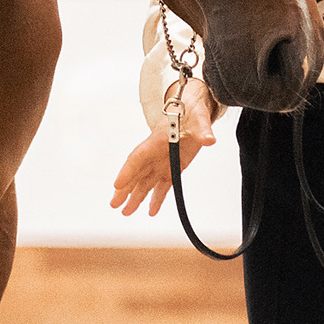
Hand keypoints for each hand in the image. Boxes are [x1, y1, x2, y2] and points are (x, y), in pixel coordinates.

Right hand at [110, 80, 214, 217]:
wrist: (193, 111)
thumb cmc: (191, 112)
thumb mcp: (199, 119)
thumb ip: (203, 131)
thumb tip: (209, 139)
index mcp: (157, 140)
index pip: (139, 157)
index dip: (128, 171)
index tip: (117, 185)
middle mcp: (155, 153)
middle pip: (136, 173)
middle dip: (125, 189)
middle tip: (114, 204)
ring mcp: (162, 161)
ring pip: (145, 182)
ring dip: (136, 197)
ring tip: (126, 212)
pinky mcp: (172, 167)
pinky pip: (162, 186)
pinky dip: (156, 199)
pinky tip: (151, 212)